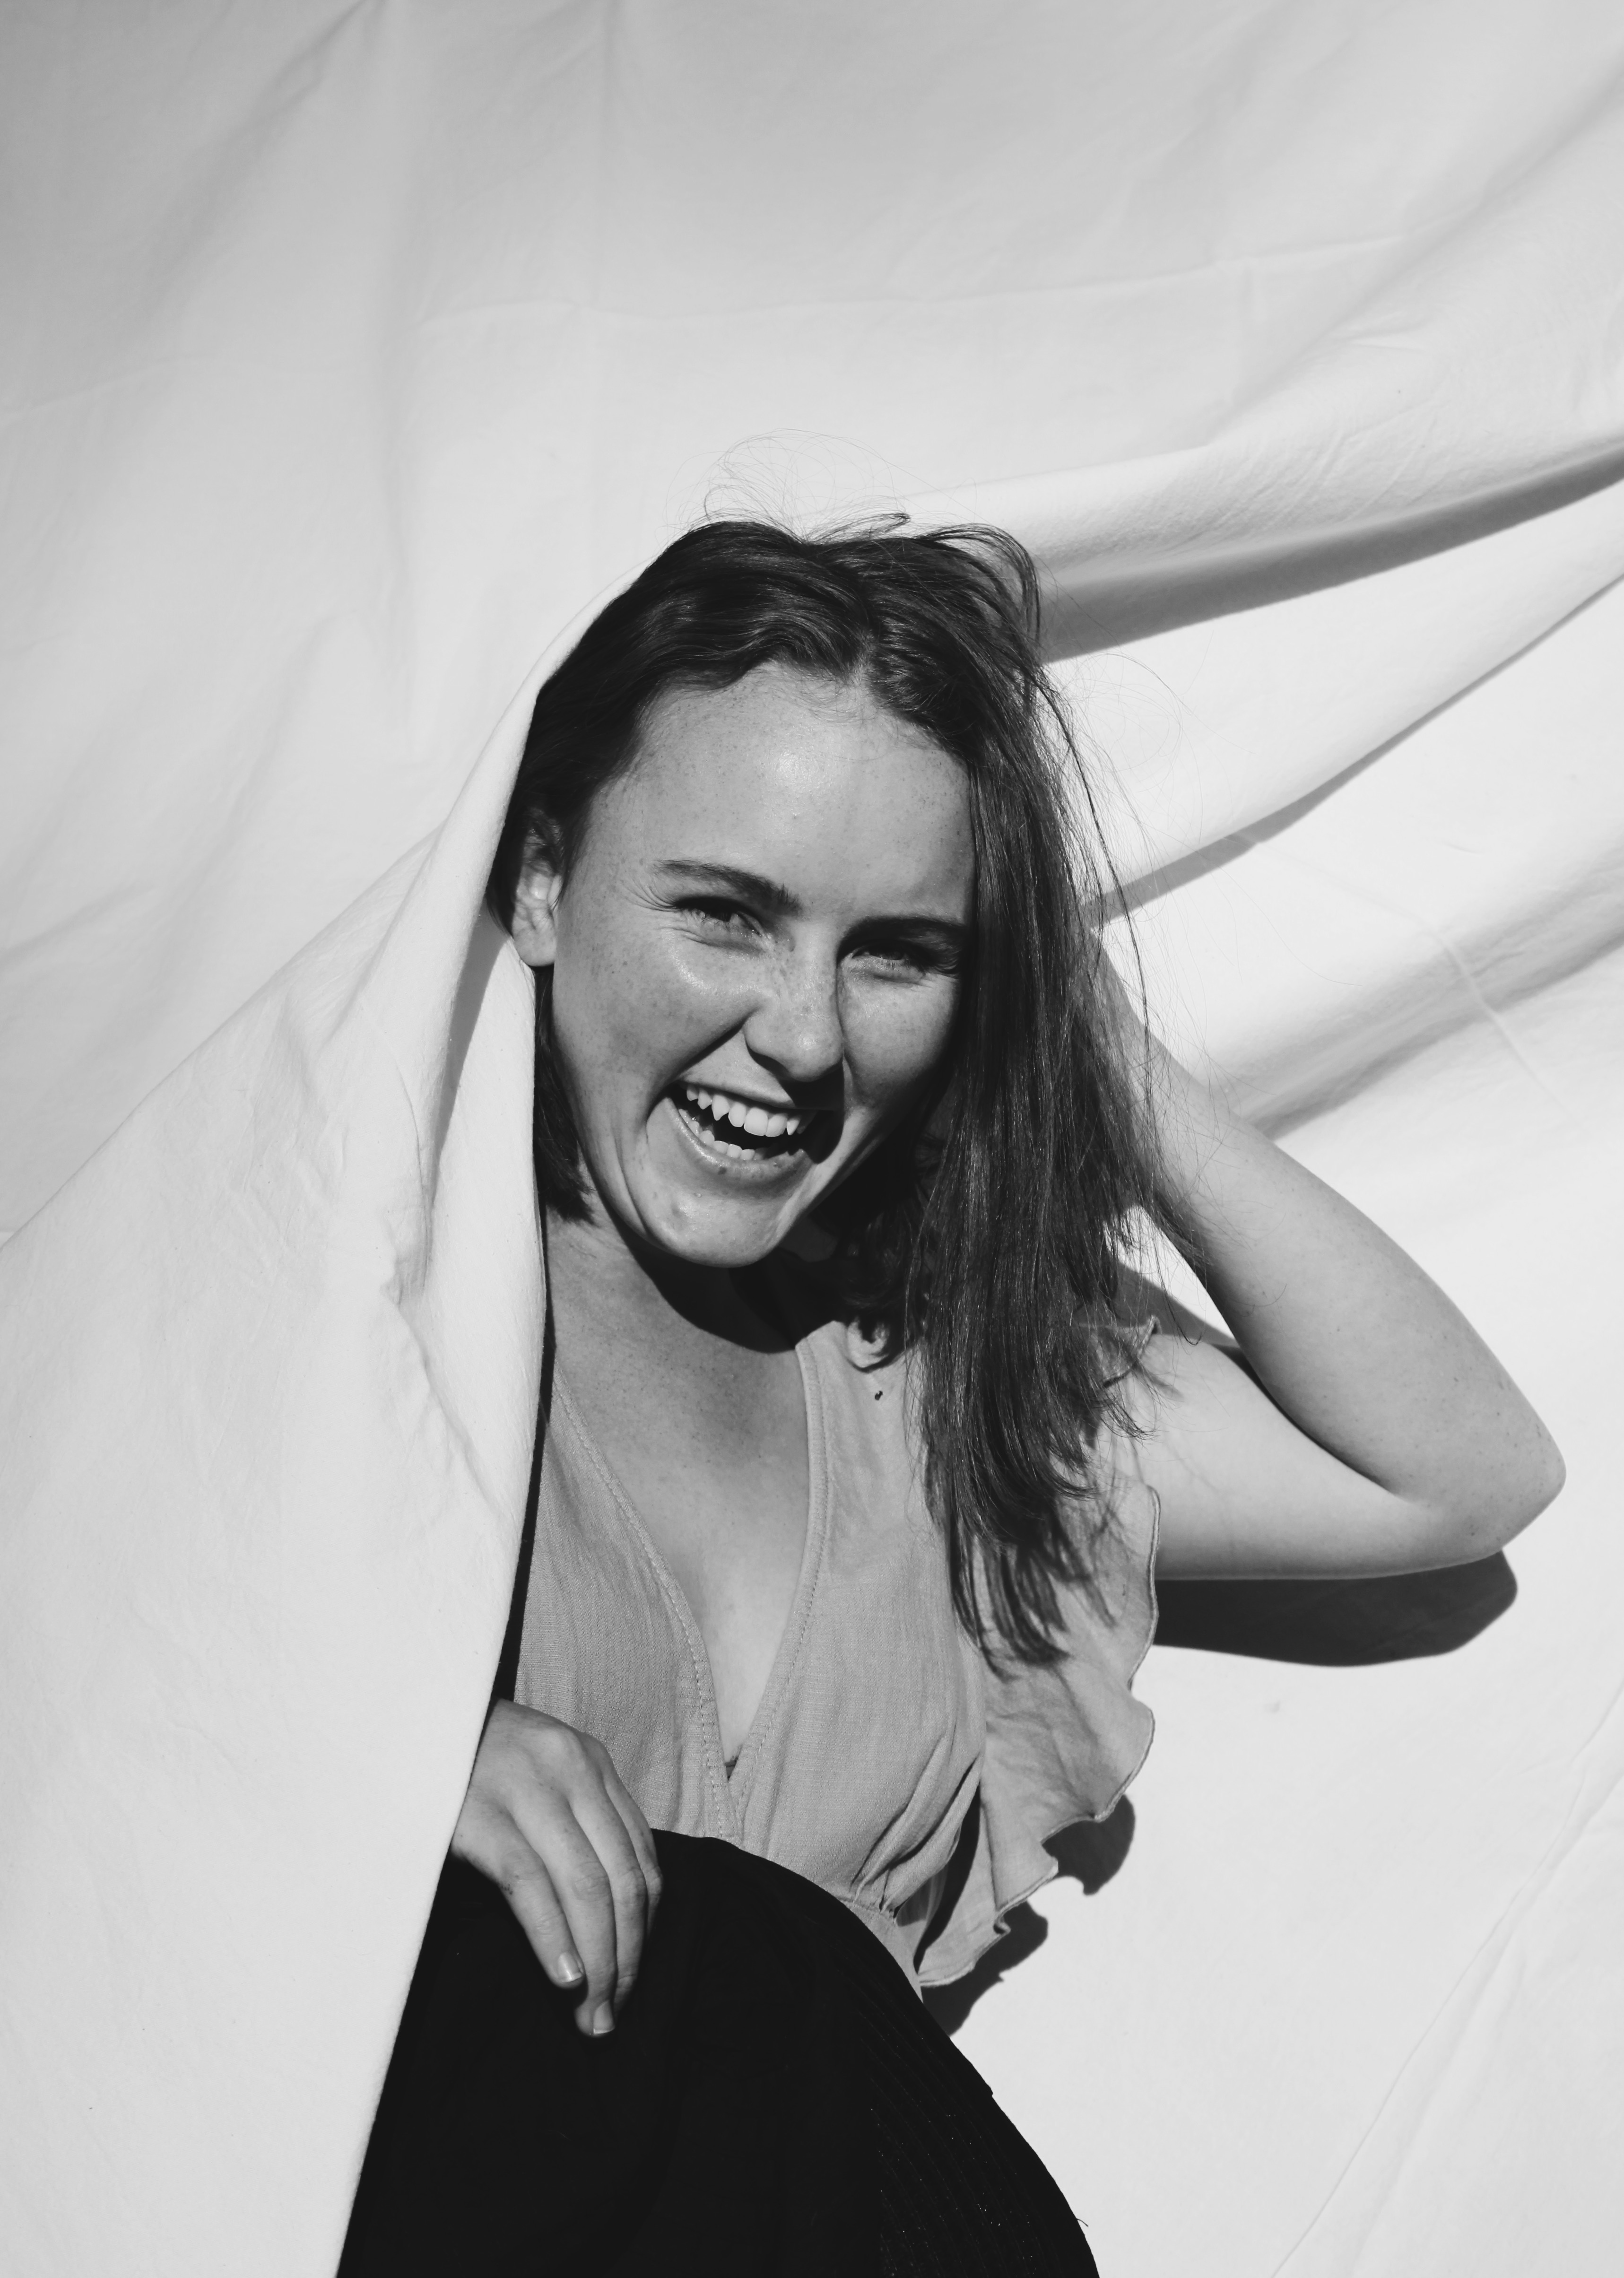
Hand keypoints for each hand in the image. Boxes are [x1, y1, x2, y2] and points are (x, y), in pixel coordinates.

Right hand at [451, 1702, 661, 2035]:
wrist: (402, 1720)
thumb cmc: (466, 1764)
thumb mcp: (536, 1777)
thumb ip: (573, 1824)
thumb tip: (605, 1920)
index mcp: (589, 1762)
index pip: (642, 1856)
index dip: (647, 1928)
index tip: (631, 1979)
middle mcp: (570, 1767)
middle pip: (622, 1878)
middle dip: (626, 1958)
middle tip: (611, 2016)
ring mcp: (526, 1787)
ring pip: (586, 1886)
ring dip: (597, 1963)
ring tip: (589, 2015)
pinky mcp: (478, 1814)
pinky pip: (531, 1884)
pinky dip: (554, 1937)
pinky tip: (563, 1979)